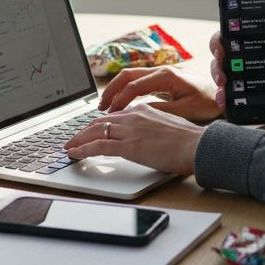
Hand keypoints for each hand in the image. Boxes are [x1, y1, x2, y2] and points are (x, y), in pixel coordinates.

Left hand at [64, 104, 204, 174]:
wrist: (197, 145)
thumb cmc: (188, 141)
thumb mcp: (167, 127)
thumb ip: (152, 129)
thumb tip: (146, 138)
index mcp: (143, 111)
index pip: (113, 116)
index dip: (98, 125)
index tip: (90, 131)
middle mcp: (133, 116)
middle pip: (99, 122)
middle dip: (82, 131)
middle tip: (72, 139)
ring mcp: (130, 131)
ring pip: (95, 132)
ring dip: (78, 140)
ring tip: (68, 148)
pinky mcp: (129, 146)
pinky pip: (99, 147)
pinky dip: (83, 150)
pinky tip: (74, 154)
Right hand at [98, 65, 220, 121]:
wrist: (222, 95)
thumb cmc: (207, 102)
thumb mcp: (184, 110)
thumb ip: (161, 110)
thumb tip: (138, 113)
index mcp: (166, 76)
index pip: (134, 86)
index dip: (120, 100)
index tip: (110, 114)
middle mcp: (161, 71)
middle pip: (127, 76)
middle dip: (111, 90)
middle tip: (100, 108)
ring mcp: (161, 75)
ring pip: (130, 78)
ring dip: (116, 90)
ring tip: (105, 106)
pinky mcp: (162, 81)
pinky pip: (138, 83)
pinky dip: (126, 93)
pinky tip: (121, 105)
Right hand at [209, 30, 264, 108]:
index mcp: (237, 42)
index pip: (221, 39)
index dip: (217, 44)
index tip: (221, 51)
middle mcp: (229, 57)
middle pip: (216, 59)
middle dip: (217, 68)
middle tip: (223, 76)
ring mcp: (229, 73)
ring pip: (217, 75)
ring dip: (218, 83)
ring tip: (223, 91)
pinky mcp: (232, 87)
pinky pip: (223, 91)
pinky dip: (222, 96)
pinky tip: (224, 102)